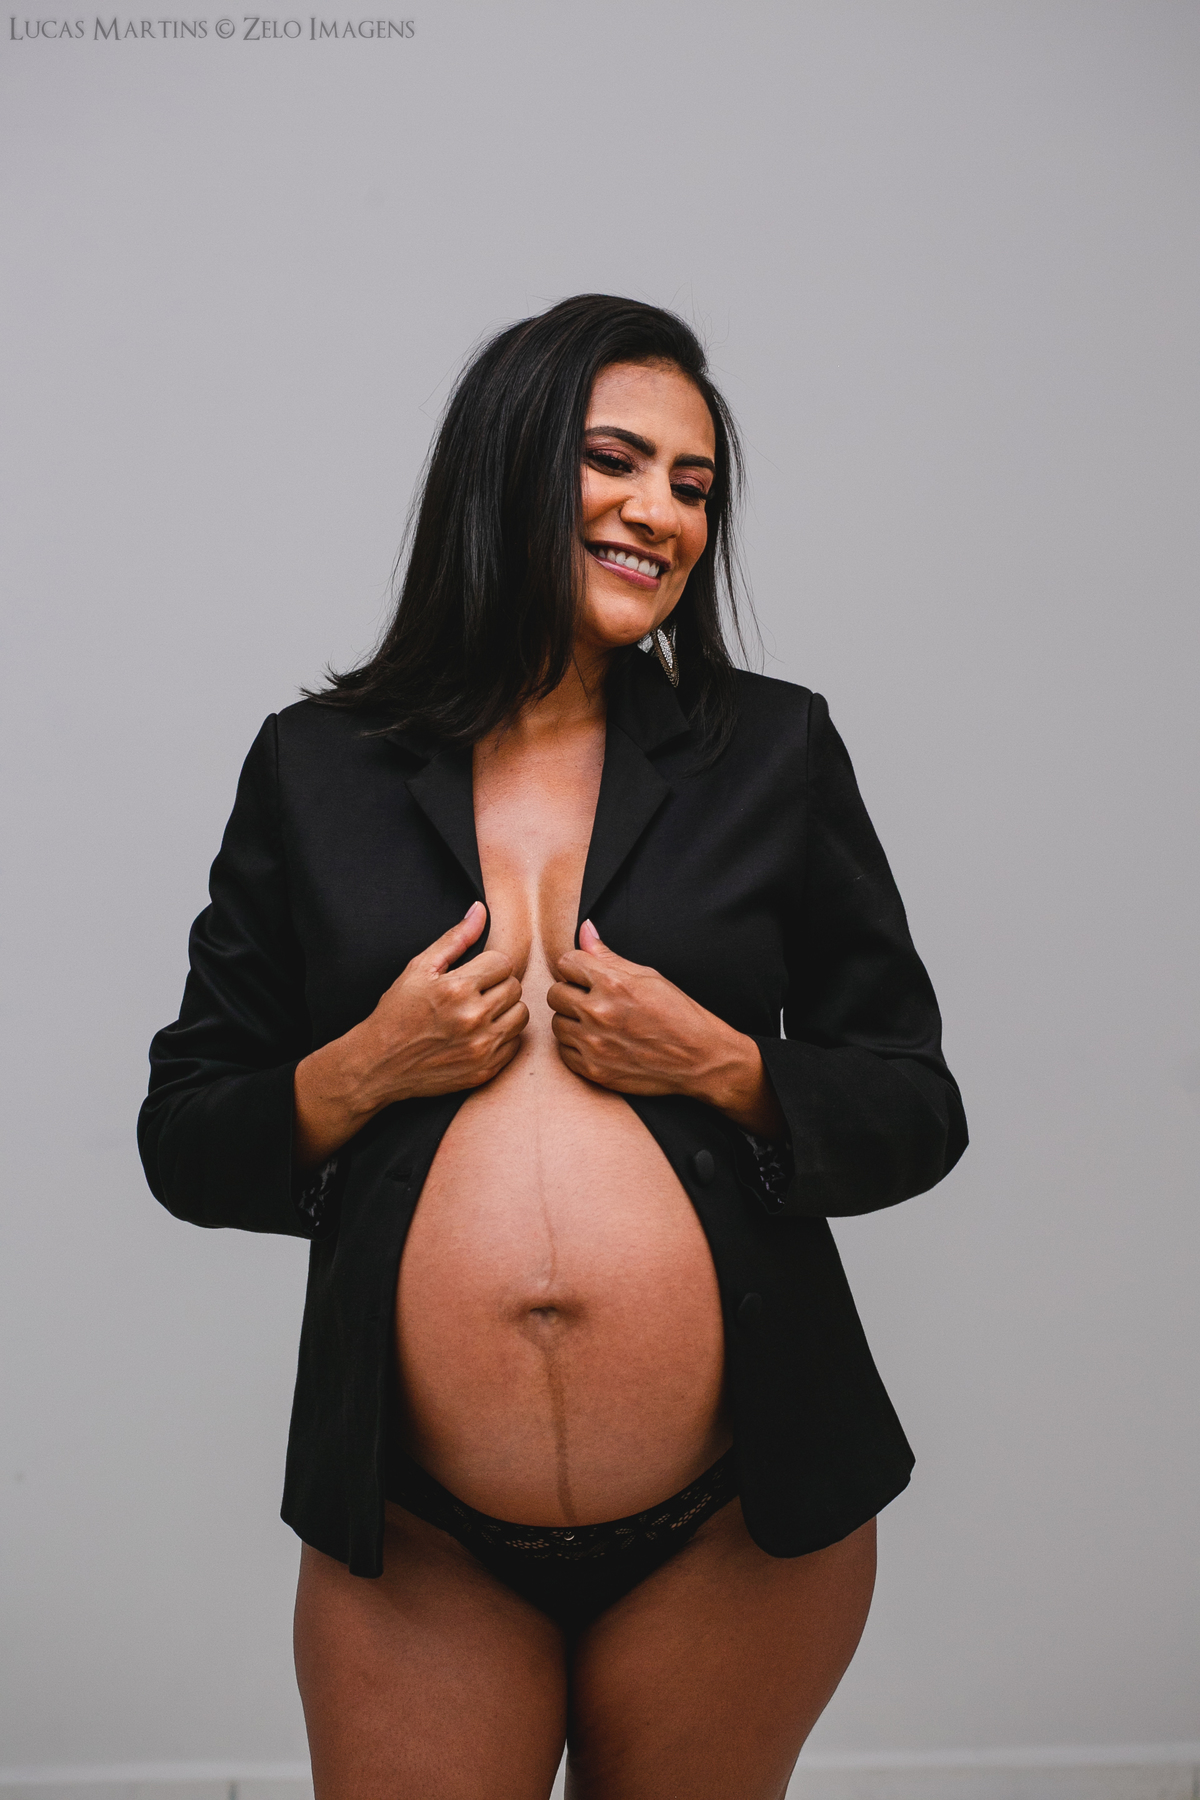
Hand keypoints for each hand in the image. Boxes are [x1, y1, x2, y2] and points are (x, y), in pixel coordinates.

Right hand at [294, 902, 527, 1164]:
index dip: (490, 964)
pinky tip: (480, 1033)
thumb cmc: (396, 1012)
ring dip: (506, 1010)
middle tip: (477, 992)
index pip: (503, 963)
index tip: (475, 973)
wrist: (378, 1064)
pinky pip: (515, 1044)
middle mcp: (473, 1018)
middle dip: (499, 985)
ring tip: (481, 1011)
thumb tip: (480, 910)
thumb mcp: (418, 969)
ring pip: (521, 1015)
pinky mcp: (485, 1070)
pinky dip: (503, 1036)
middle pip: (515, 987)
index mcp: (457, 988)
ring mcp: (481, 1047)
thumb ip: (454, 939)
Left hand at [547, 921, 783, 1134]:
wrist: (699, 1060)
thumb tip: (584, 929)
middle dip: (571, 992)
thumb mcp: (647, 976)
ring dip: (572, 1021)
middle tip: (591, 999)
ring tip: (596, 1022)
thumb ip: (608, 955)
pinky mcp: (594, 1071)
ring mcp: (594, 1045)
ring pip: (557, 1023)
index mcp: (612, 983)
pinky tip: (598, 1042)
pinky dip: (576, 1047)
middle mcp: (598, 1013)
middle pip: (555, 994)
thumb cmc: (678, 1014)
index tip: (589, 976)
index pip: (566, 962)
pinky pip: (564, 1052)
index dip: (578, 967)